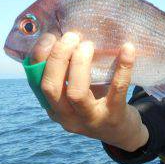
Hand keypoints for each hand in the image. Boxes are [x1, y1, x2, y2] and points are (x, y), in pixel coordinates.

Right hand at [29, 32, 147, 151]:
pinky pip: (117, 90)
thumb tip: (68, 31)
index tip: (51, 35)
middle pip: (50, 86)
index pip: (37, 81)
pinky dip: (122, 67)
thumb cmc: (99, 103)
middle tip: (72, 36)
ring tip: (88, 44)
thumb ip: (71, 70)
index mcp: (54, 108)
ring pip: (76, 93)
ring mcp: (90, 120)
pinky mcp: (114, 117)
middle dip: (58, 57)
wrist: (124, 132)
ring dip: (79, 64)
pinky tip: (127, 49)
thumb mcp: (80, 90)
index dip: (40, 56)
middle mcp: (67, 117)